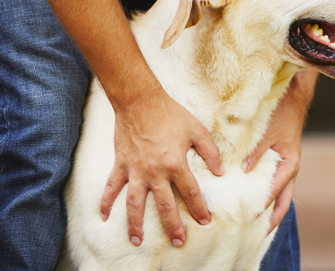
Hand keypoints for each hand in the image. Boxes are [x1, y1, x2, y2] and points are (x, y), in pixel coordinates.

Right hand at [100, 88, 222, 246]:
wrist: (140, 101)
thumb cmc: (171, 115)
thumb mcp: (197, 130)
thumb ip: (210, 151)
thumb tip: (220, 171)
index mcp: (176, 164)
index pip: (191, 192)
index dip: (199, 208)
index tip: (204, 222)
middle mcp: (155, 172)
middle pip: (164, 205)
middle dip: (172, 226)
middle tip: (178, 242)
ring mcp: (136, 170)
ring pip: (134, 204)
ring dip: (135, 224)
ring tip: (137, 241)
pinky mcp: (121, 165)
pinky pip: (112, 187)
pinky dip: (106, 202)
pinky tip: (103, 217)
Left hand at [242, 69, 317, 233]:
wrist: (293, 100)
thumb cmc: (281, 115)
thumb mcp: (267, 133)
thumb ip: (255, 153)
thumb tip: (242, 171)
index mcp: (290, 164)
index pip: (274, 193)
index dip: (261, 207)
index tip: (247, 219)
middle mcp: (291, 169)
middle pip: (283, 202)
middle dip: (271, 219)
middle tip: (256, 234)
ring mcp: (288, 168)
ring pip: (281, 196)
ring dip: (271, 210)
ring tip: (256, 225)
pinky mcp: (282, 163)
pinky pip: (278, 185)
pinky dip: (269, 196)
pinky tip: (256, 202)